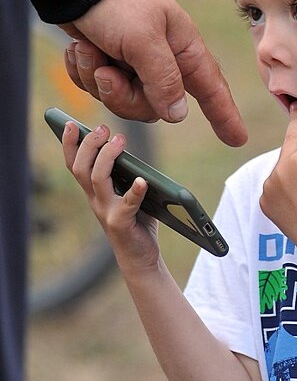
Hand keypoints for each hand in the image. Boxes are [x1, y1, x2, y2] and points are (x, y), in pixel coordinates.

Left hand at [60, 0, 247, 145]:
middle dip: (123, 96)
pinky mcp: (108, 62)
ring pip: (121, 101)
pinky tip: (81, 49)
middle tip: (108, 72)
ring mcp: (134, 64)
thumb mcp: (144, 39)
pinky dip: (84, 72)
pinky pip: (97, 89)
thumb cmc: (118, 1)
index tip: (237, 139)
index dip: (225, 115)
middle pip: (152, 108)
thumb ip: (164, 80)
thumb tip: (178, 115)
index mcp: (183, 50)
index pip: (212, 89)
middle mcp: (163, 61)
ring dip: (98, 79)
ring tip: (90, 50)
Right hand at [62, 120, 160, 272]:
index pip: (75, 164)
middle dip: (89, 145)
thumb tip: (126, 144)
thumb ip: (126, 172)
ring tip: (120, 140)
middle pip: (81, 168)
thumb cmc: (137, 220)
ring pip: (97, 180)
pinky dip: (135, 191)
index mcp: (94, 191)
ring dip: (107, 157)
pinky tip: (143, 180)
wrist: (140, 257)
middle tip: (103, 128)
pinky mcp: (121, 223)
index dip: (69, 144)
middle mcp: (95, 200)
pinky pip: (127, 204)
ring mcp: (106, 211)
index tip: (69, 123)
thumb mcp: (129, 192)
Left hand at [259, 101, 296, 250]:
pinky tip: (296, 188)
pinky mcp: (265, 201)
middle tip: (295, 107)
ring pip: (282, 165)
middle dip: (296, 125)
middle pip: (290, 143)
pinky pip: (274, 183)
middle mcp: (280, 170)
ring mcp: (269, 186)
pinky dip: (283, 181)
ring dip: (292, 161)